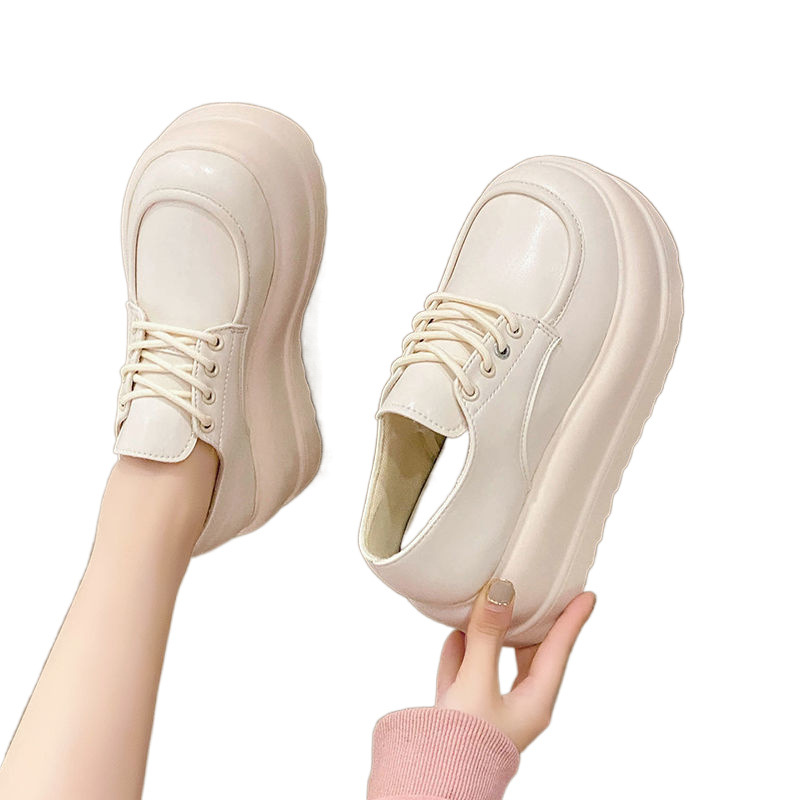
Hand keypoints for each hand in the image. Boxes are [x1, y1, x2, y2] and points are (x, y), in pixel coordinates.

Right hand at [435, 580, 594, 751]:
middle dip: (533, 625)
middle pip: (529, 657)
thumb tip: (501, 592)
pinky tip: (454, 634)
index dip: (572, 621)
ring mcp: (488, 711)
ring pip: (495, 664)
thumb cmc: (465, 742)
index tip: (586, 596)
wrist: (433, 780)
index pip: (557, 651)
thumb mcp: (477, 682)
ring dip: (492, 635)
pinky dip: (462, 652)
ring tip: (492, 607)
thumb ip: (487, 636)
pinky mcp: (461, 713)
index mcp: (534, 704)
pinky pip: (465, 675)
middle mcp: (516, 707)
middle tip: (539, 597)